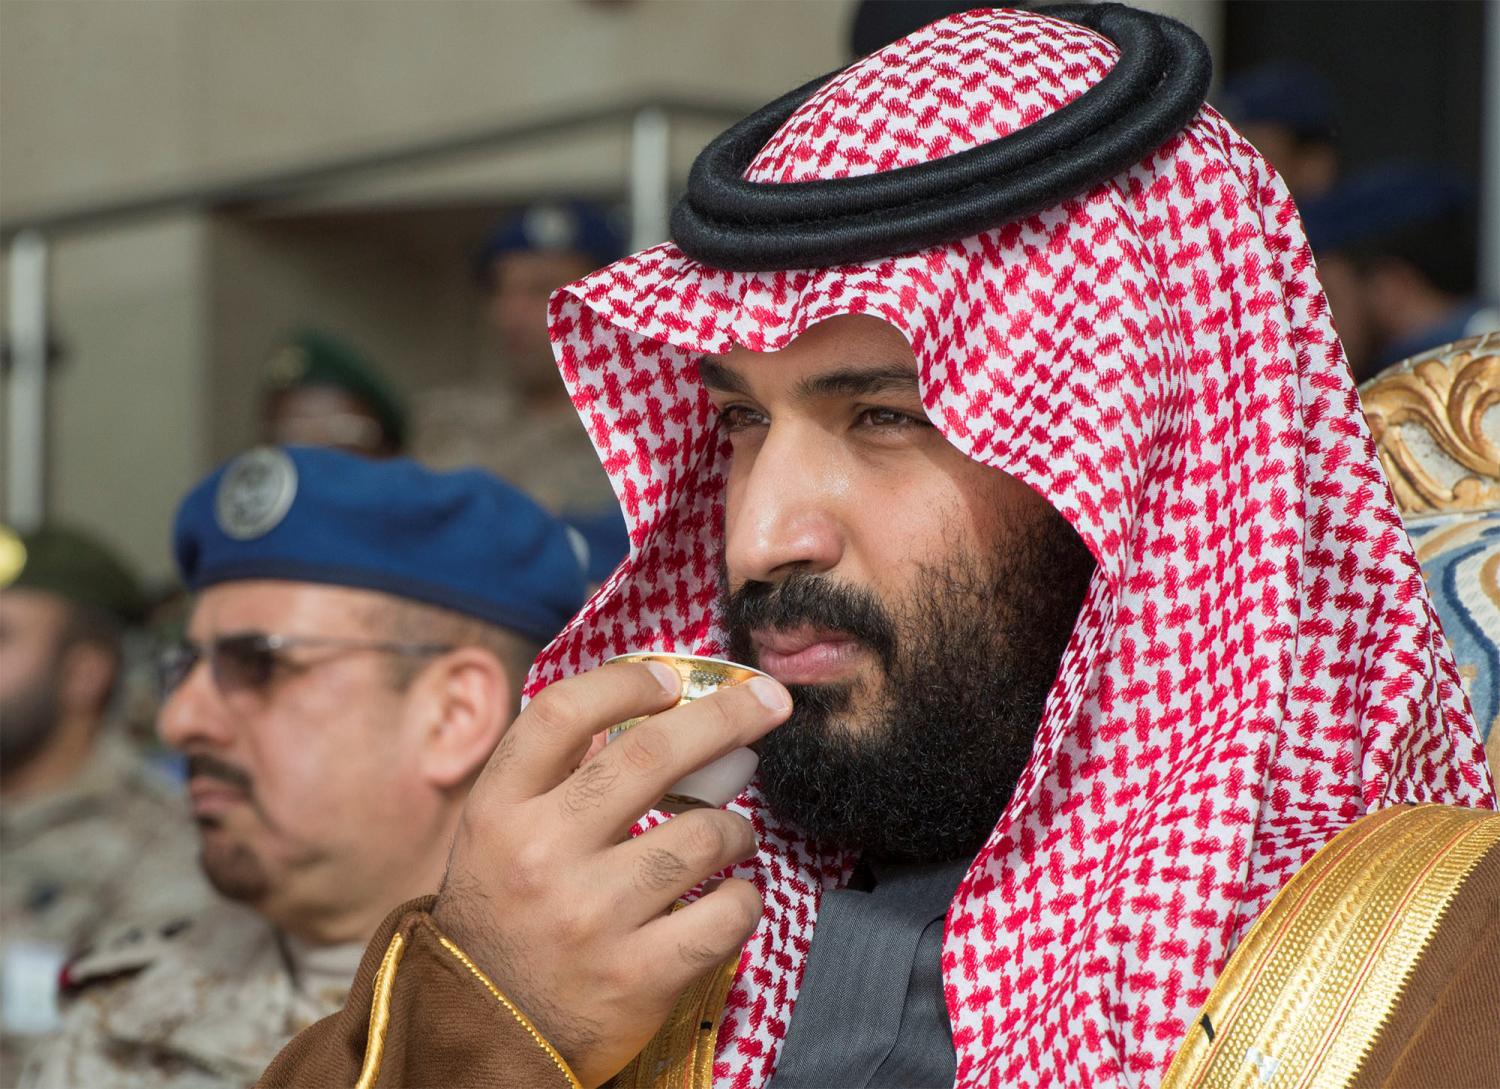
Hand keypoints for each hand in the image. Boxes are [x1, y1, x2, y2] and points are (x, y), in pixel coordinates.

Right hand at [431, 661, 791, 1087]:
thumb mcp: (499, 836)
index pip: (562, 714)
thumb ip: (557, 777)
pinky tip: (734, 894)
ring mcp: (590, 918)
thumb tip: (651, 710)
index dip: (625, 682)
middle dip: (727, 717)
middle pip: (650, 755)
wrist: (482, 1036)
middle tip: (769, 704)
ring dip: (738, 826)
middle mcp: (541, 856)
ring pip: (704, 835)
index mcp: (499, 811)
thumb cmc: (505, 916)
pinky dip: (745, 897)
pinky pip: (726, 914)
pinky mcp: (636, 977)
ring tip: (735, 833)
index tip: (671, 678)